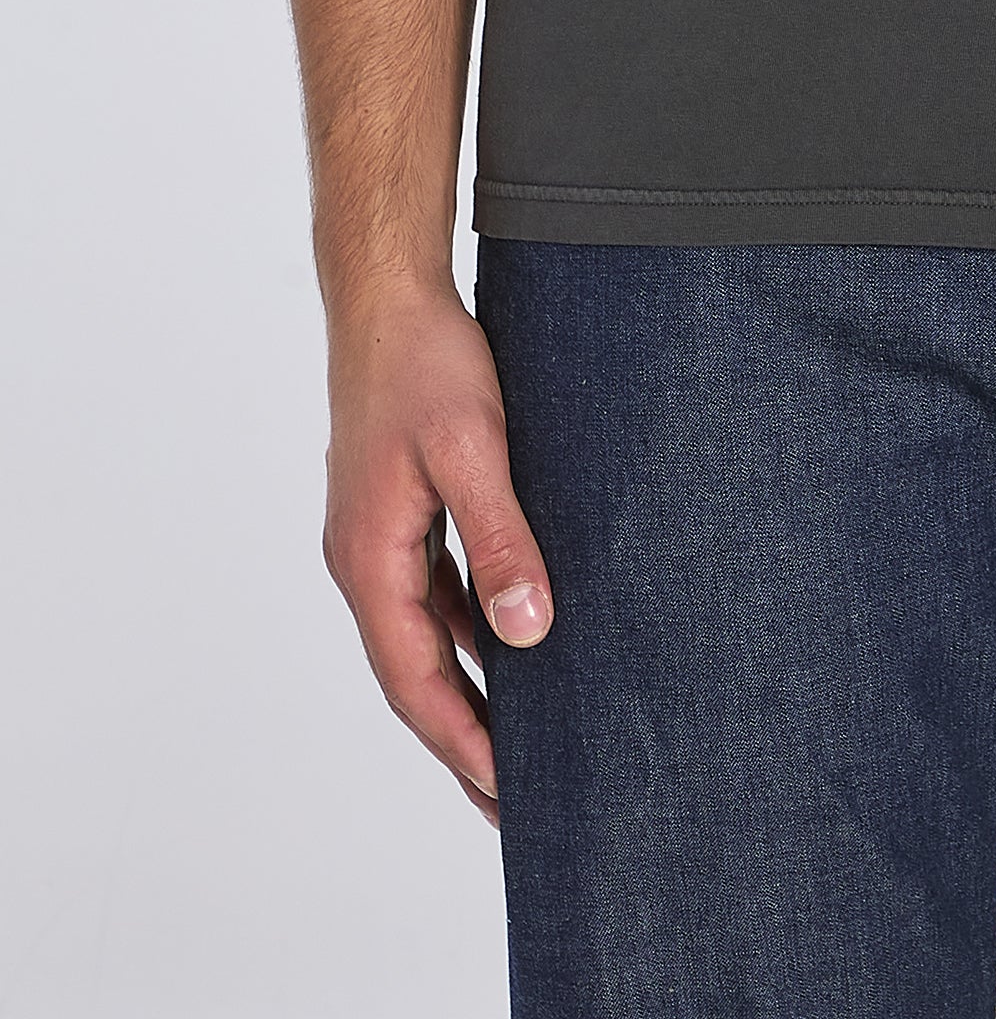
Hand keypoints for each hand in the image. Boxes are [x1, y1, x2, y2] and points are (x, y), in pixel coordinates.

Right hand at [321, 279, 553, 821]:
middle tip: (513, 804)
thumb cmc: (426, 363)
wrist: (390, 296)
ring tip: (519, 741)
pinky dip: (469, 631)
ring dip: (467, 689)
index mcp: (370, 559)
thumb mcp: (474, 450)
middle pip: (414, 674)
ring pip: (425, 636)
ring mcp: (380, 538)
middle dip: (462, 739)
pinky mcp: (401, 512)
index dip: (462, 740)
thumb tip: (527, 633)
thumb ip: (499, 542)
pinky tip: (511, 645)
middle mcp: (365, 560)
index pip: (415, 680)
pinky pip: (435, 594)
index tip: (506, 794)